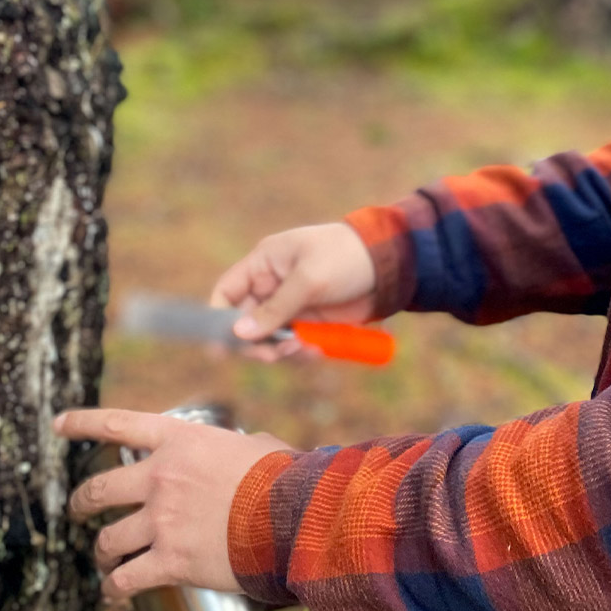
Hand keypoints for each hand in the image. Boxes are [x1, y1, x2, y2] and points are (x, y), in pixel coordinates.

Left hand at [57, 408, 292, 598]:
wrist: (297, 518)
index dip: (82, 424)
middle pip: (99, 489)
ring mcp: (162, 520)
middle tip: (78, 510)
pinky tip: (113, 591)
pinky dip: (114, 588)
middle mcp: (161, 477)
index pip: (118, 425)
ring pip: (107, 539)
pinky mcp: (170, 561)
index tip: (59, 425)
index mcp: (179, 440)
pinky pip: (125, 580)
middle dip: (82, 502)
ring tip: (103, 559)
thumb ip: (240, 448)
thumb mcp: (259, 447)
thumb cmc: (287, 479)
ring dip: (101, 551)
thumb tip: (249, 451)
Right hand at [208, 222, 376, 360]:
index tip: (223, 347)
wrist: (390, 264)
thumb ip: (274, 309)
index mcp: (264, 264)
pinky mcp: (310, 322)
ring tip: (305, 348)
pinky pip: (293, 345)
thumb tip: (238, 334)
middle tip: (275, 354)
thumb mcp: (308, 280)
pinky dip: (301, 353)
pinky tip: (317, 350)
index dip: (220, 318)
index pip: (227, 292)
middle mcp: (271, 286)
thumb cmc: (345, 257)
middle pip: (245, 324)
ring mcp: (290, 306)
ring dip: (281, 351)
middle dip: (256, 343)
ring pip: (269, 340)